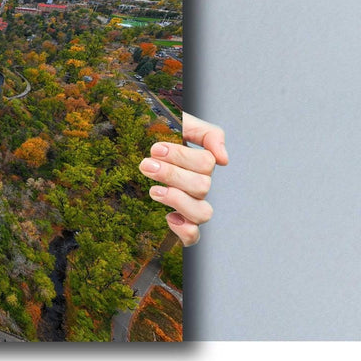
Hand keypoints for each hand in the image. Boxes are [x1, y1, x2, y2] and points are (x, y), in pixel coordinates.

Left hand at [139, 112, 227, 246]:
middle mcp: (199, 187)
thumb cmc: (159, 134)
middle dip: (172, 175)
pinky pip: (193, 237)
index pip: (205, 163)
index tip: (155, 149)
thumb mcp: (182, 124)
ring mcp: (191, 206)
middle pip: (202, 187)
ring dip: (178, 200)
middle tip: (146, 165)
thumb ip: (207, 133)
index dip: (181, 157)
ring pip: (202, 213)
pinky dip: (185, 230)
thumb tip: (223, 159)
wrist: (136, 144)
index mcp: (201, 164)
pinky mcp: (179, 224)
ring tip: (153, 190)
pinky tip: (168, 217)